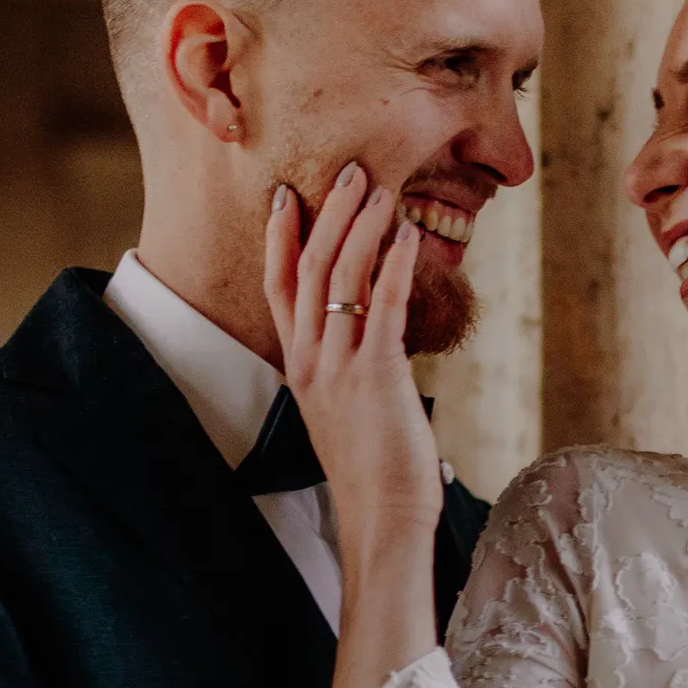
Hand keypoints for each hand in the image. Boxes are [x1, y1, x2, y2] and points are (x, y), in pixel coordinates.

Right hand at [263, 164, 441, 563]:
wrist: (381, 516)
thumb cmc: (373, 469)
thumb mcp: (345, 411)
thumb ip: (346, 370)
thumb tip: (370, 339)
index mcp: (299, 366)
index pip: (279, 287)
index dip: (281, 238)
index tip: (287, 195)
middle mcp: (311, 360)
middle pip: (310, 269)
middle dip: (330, 214)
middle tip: (350, 171)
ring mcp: (339, 367)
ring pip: (341, 278)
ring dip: (364, 227)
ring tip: (382, 190)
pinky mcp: (376, 375)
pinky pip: (382, 306)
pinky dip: (394, 266)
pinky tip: (408, 237)